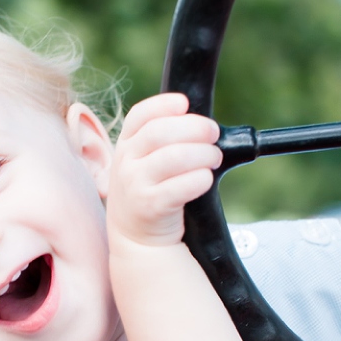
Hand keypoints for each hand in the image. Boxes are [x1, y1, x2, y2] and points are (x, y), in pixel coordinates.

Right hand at [106, 93, 220, 246]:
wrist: (135, 236)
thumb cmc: (149, 191)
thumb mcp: (142, 161)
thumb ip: (162, 139)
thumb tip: (201, 123)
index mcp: (126, 143)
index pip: (140, 115)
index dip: (164, 104)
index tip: (185, 104)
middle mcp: (126, 161)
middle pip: (160, 132)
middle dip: (195, 128)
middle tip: (213, 135)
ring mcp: (136, 184)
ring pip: (175, 157)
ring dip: (203, 154)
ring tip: (214, 158)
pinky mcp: (151, 206)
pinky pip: (182, 186)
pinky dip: (201, 179)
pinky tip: (205, 180)